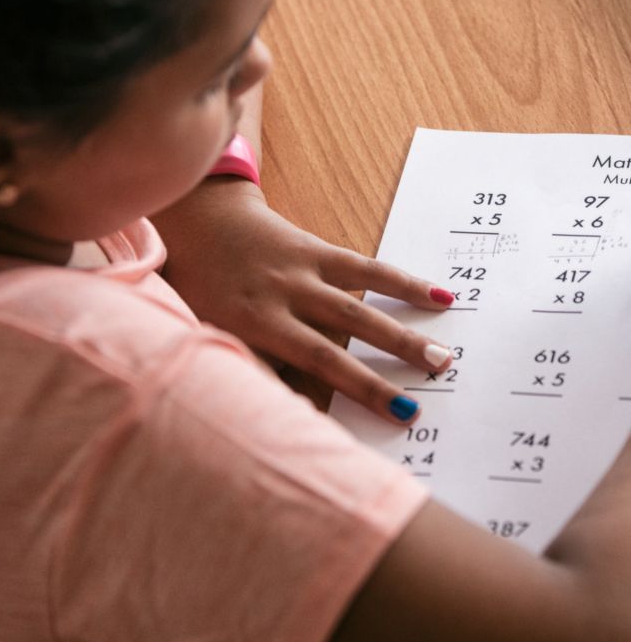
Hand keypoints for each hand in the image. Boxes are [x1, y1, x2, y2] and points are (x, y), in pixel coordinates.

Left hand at [152, 178, 453, 424]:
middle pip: (336, 341)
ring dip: (401, 332)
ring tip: (441, 357)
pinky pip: (366, 268)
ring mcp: (303, 271)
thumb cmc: (200, 284)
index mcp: (251, 322)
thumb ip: (243, 363)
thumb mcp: (203, 328)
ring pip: (359, 304)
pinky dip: (402, 283)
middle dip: (379, 373)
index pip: (301, 364)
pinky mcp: (320, 250)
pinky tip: (438, 296)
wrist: (203, 218)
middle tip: (420, 402)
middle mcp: (281, 297)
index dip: (338, 393)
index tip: (369, 423)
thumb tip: (287, 410)